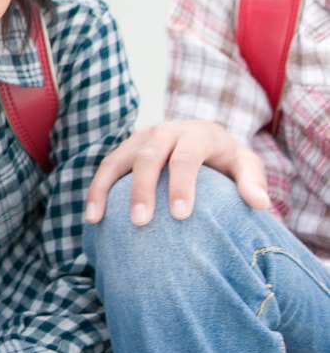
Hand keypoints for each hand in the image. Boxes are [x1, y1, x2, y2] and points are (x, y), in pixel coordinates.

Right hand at [84, 120, 270, 224]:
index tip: (181, 216)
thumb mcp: (245, 165)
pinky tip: (92, 217)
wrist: (202, 137)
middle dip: (141, 189)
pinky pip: (105, 168)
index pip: (186, 158)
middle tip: (140, 221)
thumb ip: (253, 182)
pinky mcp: (124, 148)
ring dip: (105, 189)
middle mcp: (165, 131)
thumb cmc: (225, 159)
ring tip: (98, 219)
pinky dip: (96, 190)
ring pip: (117, 160)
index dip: (182, 185)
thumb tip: (260, 204)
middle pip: (148, 158)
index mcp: (196, 134)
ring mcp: (140, 138)